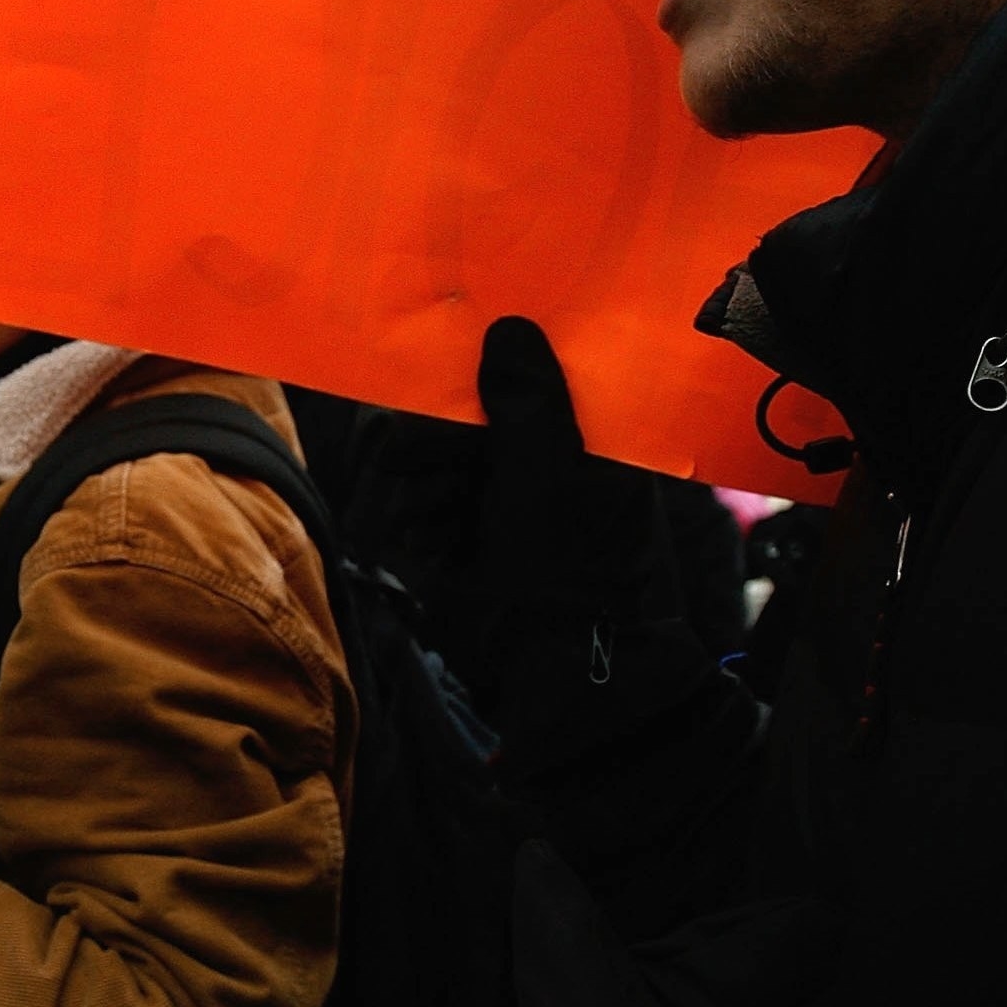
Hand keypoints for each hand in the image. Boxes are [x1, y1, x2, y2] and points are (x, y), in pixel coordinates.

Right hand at [353, 319, 720, 782]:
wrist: (565, 679)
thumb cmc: (574, 566)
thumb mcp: (551, 467)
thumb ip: (526, 398)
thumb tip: (509, 327)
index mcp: (587, 443)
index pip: (527, 383)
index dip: (484, 375)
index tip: (439, 372)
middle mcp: (547, 471)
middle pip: (470, 422)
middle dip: (439, 441)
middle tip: (418, 462)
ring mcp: (508, 513)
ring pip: (440, 468)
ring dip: (428, 488)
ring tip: (442, 522)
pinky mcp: (474, 550)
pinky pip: (432, 515)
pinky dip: (428, 527)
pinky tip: (439, 548)